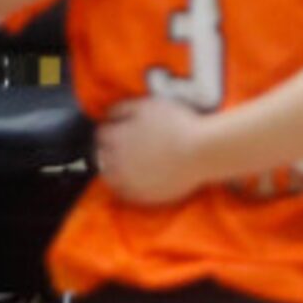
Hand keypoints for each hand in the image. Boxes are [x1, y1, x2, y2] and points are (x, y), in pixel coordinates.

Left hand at [95, 96, 215, 203]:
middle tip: (128, 144)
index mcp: (115, 138)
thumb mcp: (148, 106)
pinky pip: (125, 192)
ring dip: (115, 168)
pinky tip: (140, 176)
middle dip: (110, 149)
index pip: (101, 133)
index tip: (122, 126)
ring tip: (132, 161)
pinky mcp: (140, 195)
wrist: (200, 153)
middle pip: (102, 155)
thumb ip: (122, 109)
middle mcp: (114, 162)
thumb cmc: (177, 125)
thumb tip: (106, 114)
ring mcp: (126, 181)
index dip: (112, 127)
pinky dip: (127, 184)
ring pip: (110, 176)